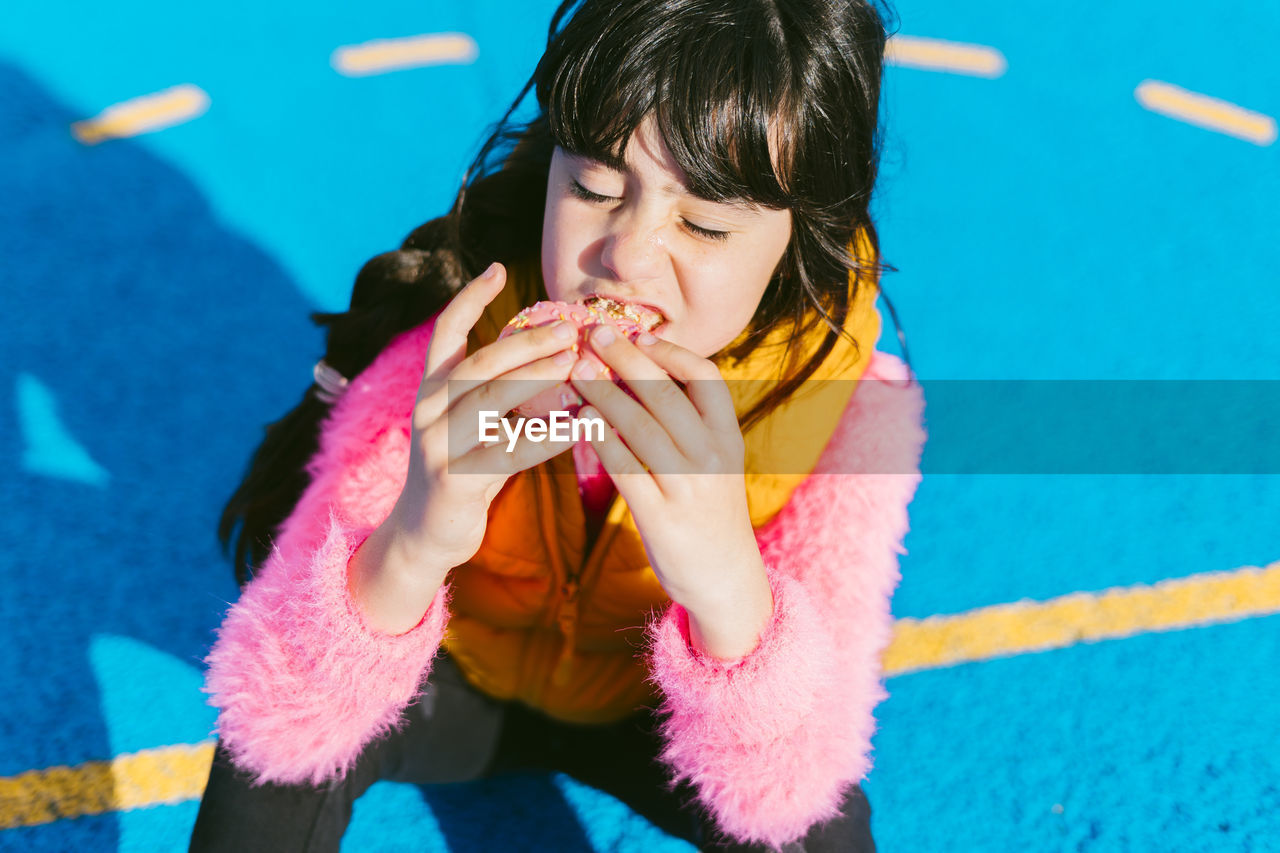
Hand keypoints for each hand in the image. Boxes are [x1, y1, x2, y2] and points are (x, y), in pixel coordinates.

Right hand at [386, 262, 578, 579]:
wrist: (425, 534)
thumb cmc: (462, 468)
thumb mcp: (469, 421)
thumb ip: (496, 388)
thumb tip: (551, 349)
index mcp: (431, 388)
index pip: (445, 331)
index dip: (470, 297)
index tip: (497, 268)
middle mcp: (428, 410)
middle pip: (479, 364)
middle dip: (526, 342)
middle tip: (569, 328)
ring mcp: (438, 446)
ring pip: (490, 402)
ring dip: (537, 379)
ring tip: (577, 364)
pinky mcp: (455, 481)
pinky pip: (509, 453)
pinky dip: (548, 436)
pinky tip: (581, 424)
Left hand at [568, 325, 765, 613]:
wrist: (725, 578)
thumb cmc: (709, 510)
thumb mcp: (716, 461)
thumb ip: (691, 423)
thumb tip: (645, 370)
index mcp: (728, 437)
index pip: (705, 377)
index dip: (670, 351)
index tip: (638, 334)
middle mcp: (712, 457)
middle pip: (665, 393)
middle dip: (626, 357)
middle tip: (593, 334)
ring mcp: (687, 488)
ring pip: (640, 426)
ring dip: (604, 393)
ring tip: (578, 372)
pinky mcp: (660, 517)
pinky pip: (624, 469)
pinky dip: (600, 440)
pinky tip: (580, 422)